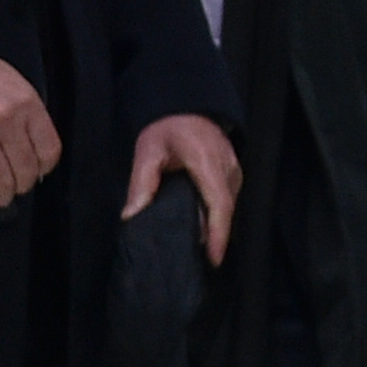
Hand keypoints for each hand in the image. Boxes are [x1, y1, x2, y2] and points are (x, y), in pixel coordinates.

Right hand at [0, 53, 62, 208]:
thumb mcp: (18, 87)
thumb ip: (30, 116)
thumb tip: (37, 151)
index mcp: (28, 106)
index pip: (49, 150)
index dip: (46, 167)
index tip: (40, 171)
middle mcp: (7, 123)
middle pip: (25, 169)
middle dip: (24, 185)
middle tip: (19, 187)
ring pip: (1, 180)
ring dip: (4, 195)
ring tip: (2, 197)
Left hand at [125, 113, 239, 262]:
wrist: (189, 105)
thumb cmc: (168, 126)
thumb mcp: (148, 151)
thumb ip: (141, 184)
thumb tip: (131, 216)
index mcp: (206, 162)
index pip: (219, 204)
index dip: (218, 234)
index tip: (214, 258)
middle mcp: (227, 169)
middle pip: (225, 211)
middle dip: (214, 238)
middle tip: (196, 261)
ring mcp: (234, 172)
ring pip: (228, 208)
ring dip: (214, 228)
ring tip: (196, 249)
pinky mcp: (233, 175)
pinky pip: (226, 200)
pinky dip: (215, 216)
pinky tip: (200, 228)